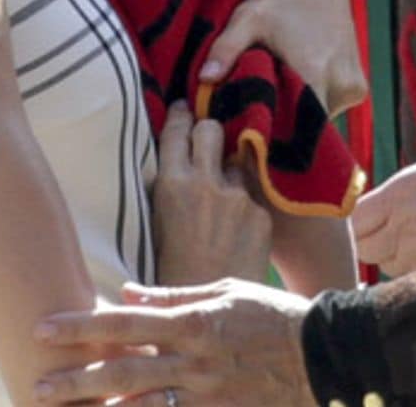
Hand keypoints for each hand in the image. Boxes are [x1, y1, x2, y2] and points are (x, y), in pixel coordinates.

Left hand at [34, 279, 312, 404]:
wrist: (321, 356)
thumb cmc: (271, 317)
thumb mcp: (225, 292)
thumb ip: (174, 295)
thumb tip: (128, 292)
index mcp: (193, 321)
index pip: (125, 321)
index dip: (80, 325)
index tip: (43, 327)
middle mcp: (193, 358)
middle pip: (121, 369)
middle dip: (74, 378)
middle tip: (36, 383)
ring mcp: (204, 392)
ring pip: (140, 405)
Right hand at [152, 103, 272, 286]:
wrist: (201, 308)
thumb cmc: (169, 270)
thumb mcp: (155, 221)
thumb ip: (170, 187)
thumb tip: (176, 162)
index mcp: (170, 184)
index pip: (177, 129)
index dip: (180, 114)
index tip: (183, 107)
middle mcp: (205, 182)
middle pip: (211, 128)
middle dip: (209, 129)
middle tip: (207, 137)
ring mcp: (236, 195)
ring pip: (237, 159)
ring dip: (230, 167)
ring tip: (224, 190)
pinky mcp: (260, 212)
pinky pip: (254, 192)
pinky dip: (247, 200)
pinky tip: (239, 222)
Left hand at [203, 0, 365, 116]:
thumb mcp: (248, 18)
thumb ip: (226, 49)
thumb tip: (204, 79)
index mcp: (315, 74)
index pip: (293, 128)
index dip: (271, 133)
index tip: (252, 131)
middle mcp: (339, 85)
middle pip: (306, 128)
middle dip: (283, 125)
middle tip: (260, 114)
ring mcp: (352, 88)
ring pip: (319, 121)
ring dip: (299, 115)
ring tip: (277, 100)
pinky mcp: (357, 87)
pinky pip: (331, 109)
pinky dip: (314, 105)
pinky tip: (296, 88)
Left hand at [350, 158, 415, 276]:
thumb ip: (386, 202)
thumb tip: (357, 223)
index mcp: (396, 198)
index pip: (354, 223)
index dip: (354, 227)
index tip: (362, 225)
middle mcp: (402, 228)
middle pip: (365, 250)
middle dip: (372, 244)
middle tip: (388, 234)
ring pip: (388, 267)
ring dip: (394, 259)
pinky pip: (409, 277)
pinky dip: (413, 272)